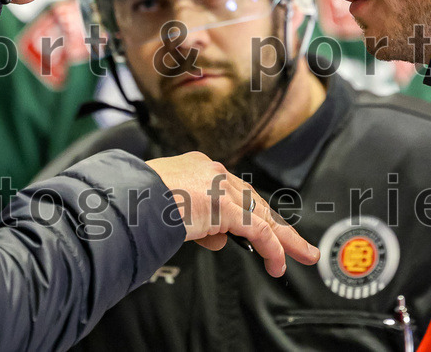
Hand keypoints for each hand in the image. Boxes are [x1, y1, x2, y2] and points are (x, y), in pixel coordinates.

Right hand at [146, 152, 319, 276]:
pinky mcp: (225, 206)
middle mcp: (213, 172)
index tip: (264, 227)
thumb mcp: (169, 207)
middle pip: (255, 201)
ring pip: (263, 215)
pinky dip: (271, 249)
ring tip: (301, 255)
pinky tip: (277, 263)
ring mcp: (221, 187)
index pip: (233, 190)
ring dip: (285, 239)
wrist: (129, 199)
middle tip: (297, 242)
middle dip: (279, 224)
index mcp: (198, 167)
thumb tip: (216, 237)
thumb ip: (196, 219)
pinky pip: (258, 231)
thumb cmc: (137, 203)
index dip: (251, 211)